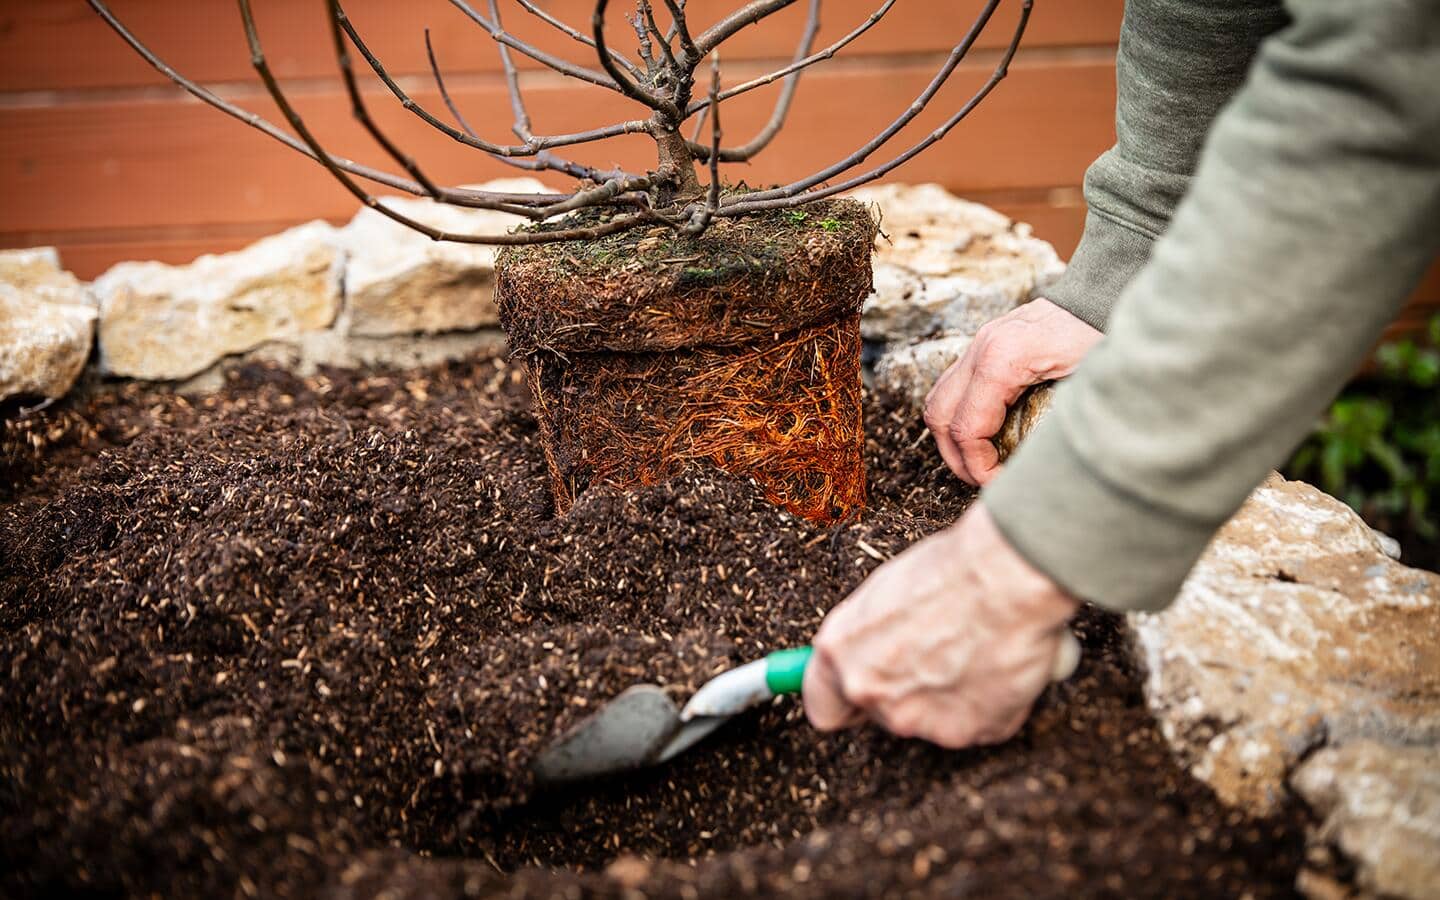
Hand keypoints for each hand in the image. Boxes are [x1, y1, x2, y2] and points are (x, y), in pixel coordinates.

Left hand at [803, 502, 1078, 747]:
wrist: (1005, 578)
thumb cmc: (948, 570)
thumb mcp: (884, 594)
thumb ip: (868, 638)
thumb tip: (871, 652)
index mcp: (838, 652)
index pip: (823, 706)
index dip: (846, 700)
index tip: (864, 693)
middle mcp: (867, 691)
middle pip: (881, 712)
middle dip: (907, 691)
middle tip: (940, 652)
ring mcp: (914, 719)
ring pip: (929, 719)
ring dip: (950, 697)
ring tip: (976, 649)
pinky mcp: (962, 733)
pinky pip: (976, 724)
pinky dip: (990, 704)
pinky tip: (999, 664)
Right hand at [924, 299, 1101, 485]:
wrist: (1105, 292)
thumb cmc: (1103, 333)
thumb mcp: (1088, 383)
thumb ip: (1060, 424)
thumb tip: (1042, 470)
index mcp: (1001, 361)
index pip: (967, 429)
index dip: (978, 467)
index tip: (998, 484)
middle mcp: (980, 349)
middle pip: (940, 417)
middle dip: (957, 457)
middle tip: (983, 480)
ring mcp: (979, 344)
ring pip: (939, 401)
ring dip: (952, 437)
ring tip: (980, 461)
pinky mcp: (986, 345)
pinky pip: (955, 387)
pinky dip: (960, 415)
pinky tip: (987, 433)